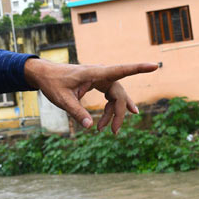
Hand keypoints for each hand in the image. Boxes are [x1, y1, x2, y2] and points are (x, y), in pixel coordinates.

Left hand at [23, 59, 157, 133]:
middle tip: (113, 132)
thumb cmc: (53, 83)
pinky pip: (111, 95)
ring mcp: (100, 78)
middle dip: (119, 113)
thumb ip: (76, 112)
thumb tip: (89, 127)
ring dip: (114, 113)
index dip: (138, 68)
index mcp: (94, 73)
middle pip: (119, 93)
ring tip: (107, 130)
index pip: (120, 70)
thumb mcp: (62, 100)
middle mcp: (100, 74)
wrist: (44, 75)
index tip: (154, 66)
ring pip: (116, 96)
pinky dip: (112, 108)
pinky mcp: (98, 82)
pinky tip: (119, 117)